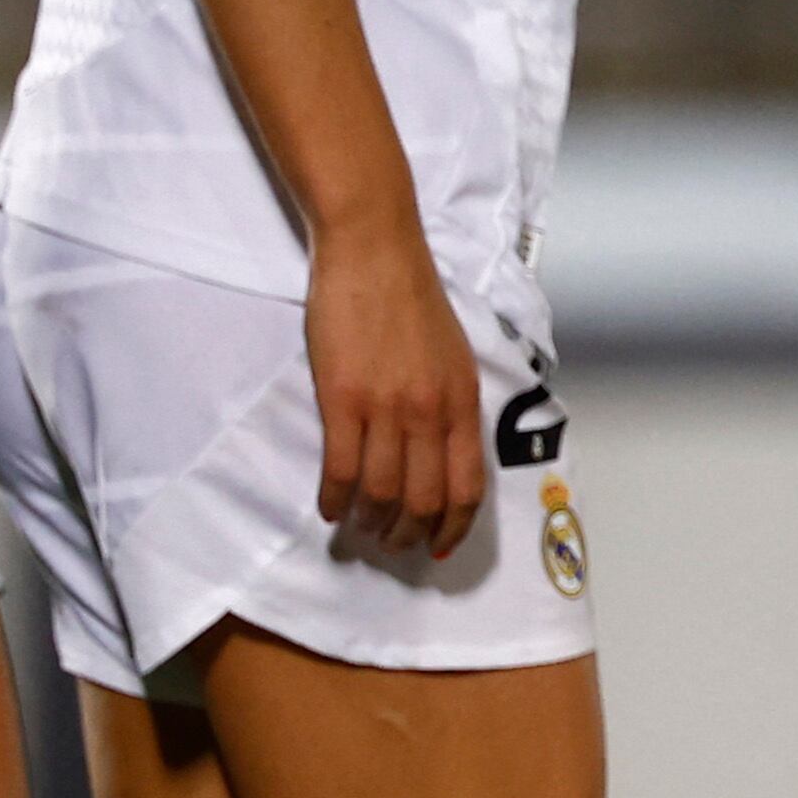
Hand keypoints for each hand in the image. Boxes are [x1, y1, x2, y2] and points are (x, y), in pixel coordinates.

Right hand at [303, 221, 484, 558]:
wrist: (374, 251)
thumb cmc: (412, 298)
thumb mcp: (454, 355)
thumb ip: (452, 405)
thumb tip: (444, 456)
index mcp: (463, 400)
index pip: (467, 486)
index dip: (453, 527)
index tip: (438, 546)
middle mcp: (430, 412)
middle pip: (423, 500)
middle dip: (408, 534)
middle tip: (392, 543)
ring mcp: (386, 407)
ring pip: (381, 493)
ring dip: (368, 522)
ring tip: (357, 528)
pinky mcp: (343, 399)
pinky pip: (341, 469)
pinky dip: (334, 498)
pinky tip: (329, 506)